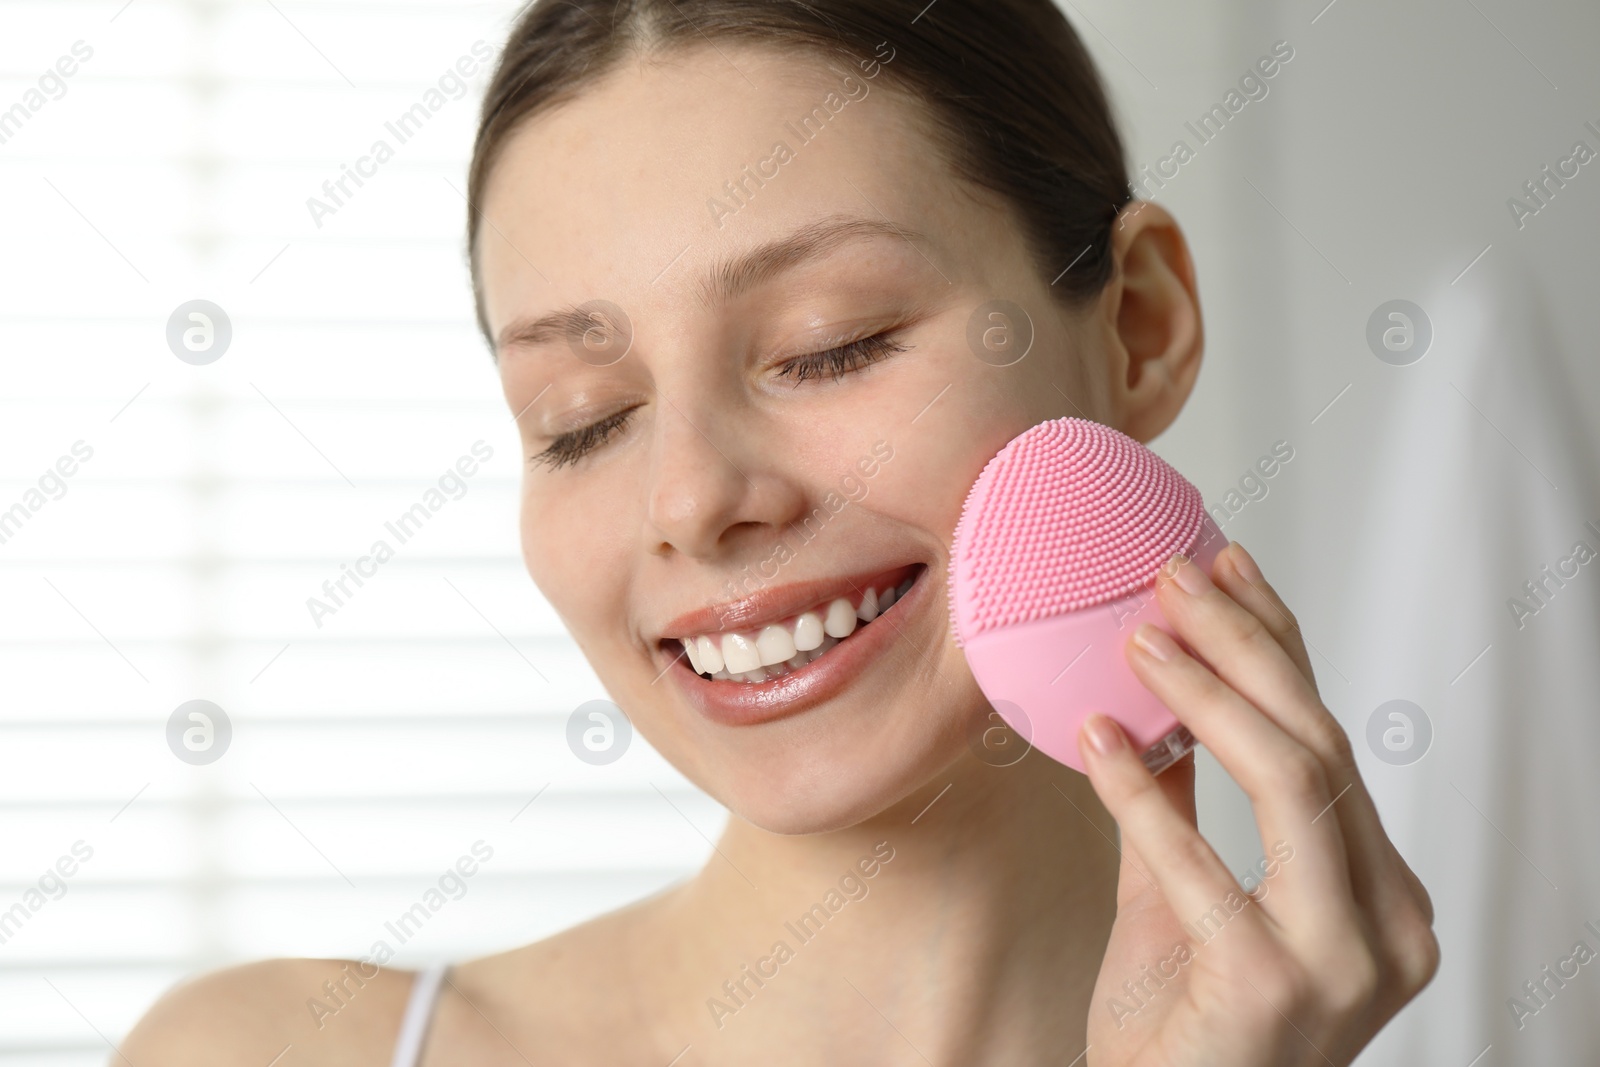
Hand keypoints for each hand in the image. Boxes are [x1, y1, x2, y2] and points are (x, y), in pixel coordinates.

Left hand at [1078, 542, 1438, 1065]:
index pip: (1332, 741)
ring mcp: (1339, 956)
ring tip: (1138, 639)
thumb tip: (1160, 707)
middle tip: (1177, 577)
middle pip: (1320, 743)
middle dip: (1246, 644)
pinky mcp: (1270, 984)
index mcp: (1379, 894)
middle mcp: (1384, 922)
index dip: (1280, 645)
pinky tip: (1096, 739)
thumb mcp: (1186, 899)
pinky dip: (1141, 790)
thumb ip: (1184, 809)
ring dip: (1207, 695)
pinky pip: (1197, 860)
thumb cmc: (1184, 1028)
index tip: (1228, 570)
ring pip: (1291, 780)